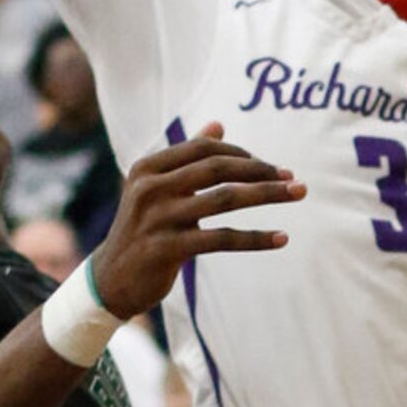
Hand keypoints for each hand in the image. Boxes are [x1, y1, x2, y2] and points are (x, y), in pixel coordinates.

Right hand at [89, 124, 305, 319]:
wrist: (109, 281)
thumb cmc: (142, 230)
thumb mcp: (157, 189)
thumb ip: (186, 157)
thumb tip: (219, 124)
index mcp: (147, 167)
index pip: (204, 148)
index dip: (241, 153)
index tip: (272, 166)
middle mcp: (150, 187)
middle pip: (217, 168)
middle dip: (261, 170)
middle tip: (294, 178)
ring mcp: (158, 218)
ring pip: (225, 199)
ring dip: (267, 195)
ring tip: (297, 193)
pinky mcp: (167, 249)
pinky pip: (222, 239)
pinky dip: (256, 237)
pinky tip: (281, 238)